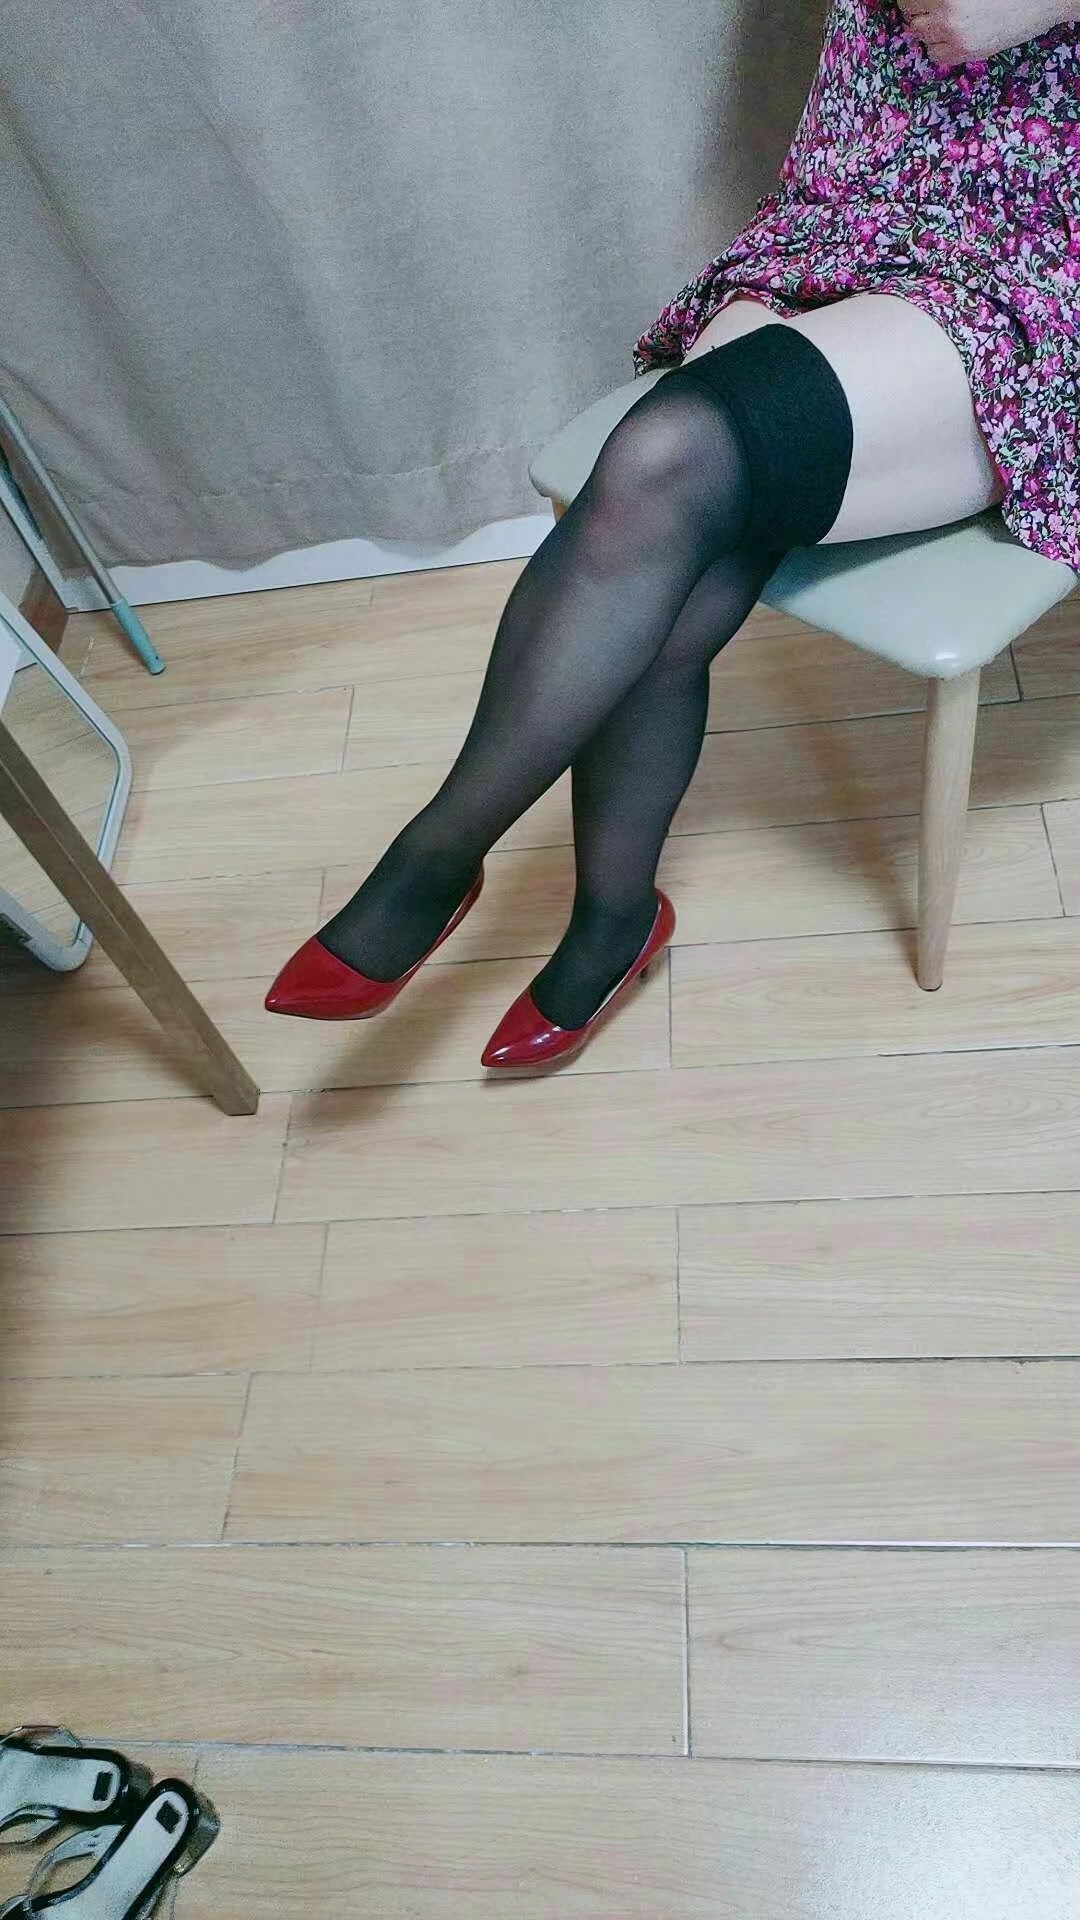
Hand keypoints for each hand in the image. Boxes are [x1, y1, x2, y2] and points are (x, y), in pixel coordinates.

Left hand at [899, 0, 1066, 61]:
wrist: (1041, 1)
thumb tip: (922, 4)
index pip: (909, 0)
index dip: (912, 1)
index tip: (917, 3)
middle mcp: (947, 11)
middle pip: (912, 18)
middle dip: (918, 15)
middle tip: (933, 12)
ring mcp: (955, 34)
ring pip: (921, 37)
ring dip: (929, 31)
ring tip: (948, 24)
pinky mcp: (966, 52)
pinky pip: (936, 55)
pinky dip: (939, 47)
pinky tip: (954, 37)